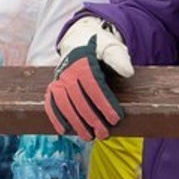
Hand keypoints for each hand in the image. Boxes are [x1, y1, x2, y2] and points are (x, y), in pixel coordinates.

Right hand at [45, 19, 131, 140]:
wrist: (79, 42)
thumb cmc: (100, 51)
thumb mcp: (112, 50)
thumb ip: (119, 60)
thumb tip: (127, 73)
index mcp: (83, 62)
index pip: (93, 86)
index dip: (104, 104)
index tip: (115, 119)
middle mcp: (68, 71)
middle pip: (78, 98)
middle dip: (91, 118)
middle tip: (103, 134)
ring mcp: (58, 79)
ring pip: (63, 103)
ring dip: (75, 122)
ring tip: (88, 137)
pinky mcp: (53, 87)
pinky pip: (51, 103)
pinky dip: (56, 117)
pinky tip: (64, 131)